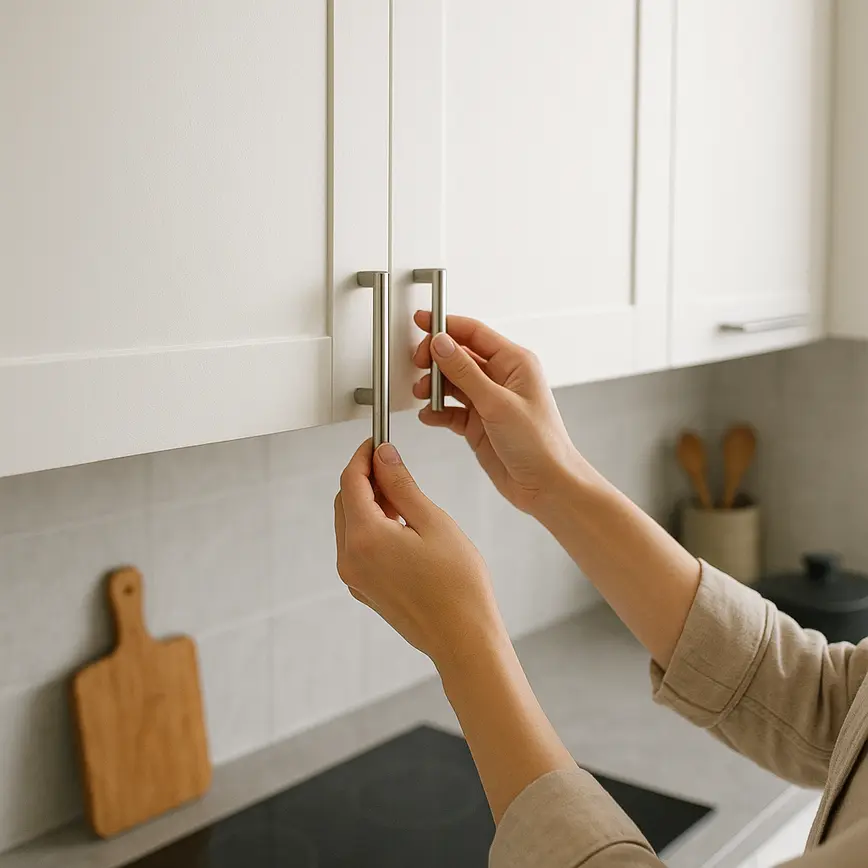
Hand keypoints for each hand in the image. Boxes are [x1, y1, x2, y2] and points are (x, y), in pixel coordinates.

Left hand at [334, 439, 505, 666]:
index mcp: (365, 538)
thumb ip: (402, 485)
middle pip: (344, 502)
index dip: (362, 456)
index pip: (350, 481)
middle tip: (395, 467)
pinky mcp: (364, 590)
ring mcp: (355, 578)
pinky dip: (372, 528)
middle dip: (365, 479)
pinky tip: (402, 528)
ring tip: (405, 500)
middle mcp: (350, 559)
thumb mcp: (434, 523)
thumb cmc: (458, 585)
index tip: (377, 442)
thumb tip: (383, 457)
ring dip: (369, 504)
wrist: (464, 639)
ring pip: (349, 524)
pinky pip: (357, 548)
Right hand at [412, 312, 592, 517]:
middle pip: (459, 355)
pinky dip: (437, 411)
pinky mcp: (478, 423)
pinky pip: (451, 410)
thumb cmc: (541, 444)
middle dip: (436, 359)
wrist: (547, 485)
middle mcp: (501, 378)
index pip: (474, 333)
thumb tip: (442, 344)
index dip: (446, 326)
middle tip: (419, 364)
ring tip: (423, 394)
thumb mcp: (498, 403)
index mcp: (515, 362)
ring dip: (434, 386)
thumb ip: (465, 372)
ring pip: (452, 382)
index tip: (422, 322)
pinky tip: (430, 416)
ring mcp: (488, 401)